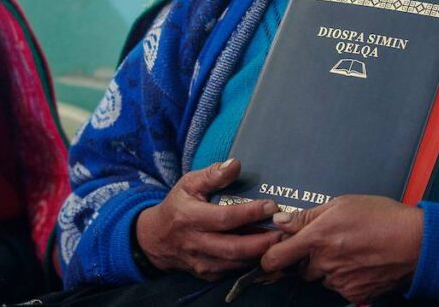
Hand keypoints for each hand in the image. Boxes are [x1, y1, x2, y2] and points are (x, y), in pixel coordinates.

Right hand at [134, 158, 282, 279]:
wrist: (155, 238)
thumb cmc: (177, 205)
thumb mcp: (189, 183)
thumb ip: (212, 175)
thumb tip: (235, 164)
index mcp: (190, 218)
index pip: (224, 218)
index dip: (249, 213)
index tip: (271, 205)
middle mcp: (195, 243)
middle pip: (233, 247)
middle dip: (261, 242)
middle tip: (283, 232)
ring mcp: (201, 262)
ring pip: (235, 263)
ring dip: (259, 255)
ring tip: (280, 242)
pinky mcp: (206, 274)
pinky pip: (231, 271)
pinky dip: (249, 263)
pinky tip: (264, 252)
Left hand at [260, 195, 422, 304]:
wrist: (415, 242)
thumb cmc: (381, 216)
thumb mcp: (343, 204)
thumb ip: (308, 215)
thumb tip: (280, 221)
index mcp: (317, 237)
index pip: (277, 257)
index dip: (270, 256)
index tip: (275, 252)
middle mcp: (324, 262)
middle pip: (302, 268)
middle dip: (310, 258)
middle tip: (332, 242)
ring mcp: (339, 281)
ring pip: (322, 278)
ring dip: (329, 268)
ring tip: (352, 250)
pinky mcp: (354, 294)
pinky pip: (340, 287)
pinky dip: (346, 278)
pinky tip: (362, 263)